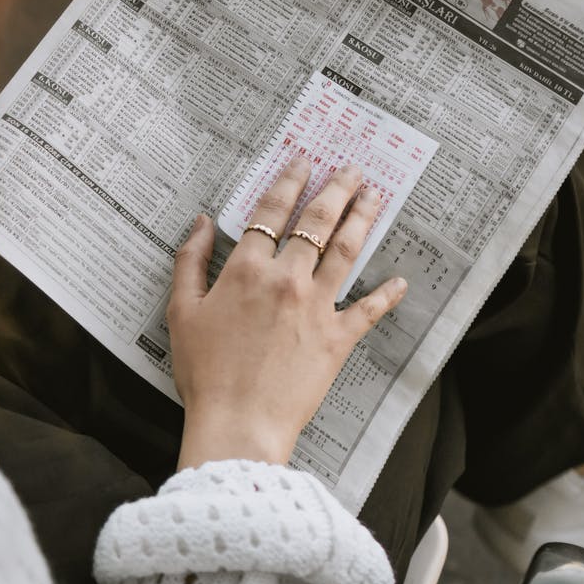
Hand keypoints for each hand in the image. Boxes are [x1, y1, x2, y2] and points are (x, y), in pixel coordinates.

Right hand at [168, 158, 407, 468]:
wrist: (238, 422)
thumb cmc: (205, 373)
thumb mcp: (182, 313)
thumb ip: (190, 262)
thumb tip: (201, 223)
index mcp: (247, 271)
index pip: (271, 212)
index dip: (288, 181)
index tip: (303, 160)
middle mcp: (287, 280)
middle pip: (317, 221)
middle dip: (336, 188)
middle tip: (352, 168)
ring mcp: (317, 307)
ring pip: (346, 251)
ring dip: (363, 219)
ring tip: (376, 197)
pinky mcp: (338, 339)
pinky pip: (369, 310)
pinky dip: (387, 294)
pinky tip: (401, 280)